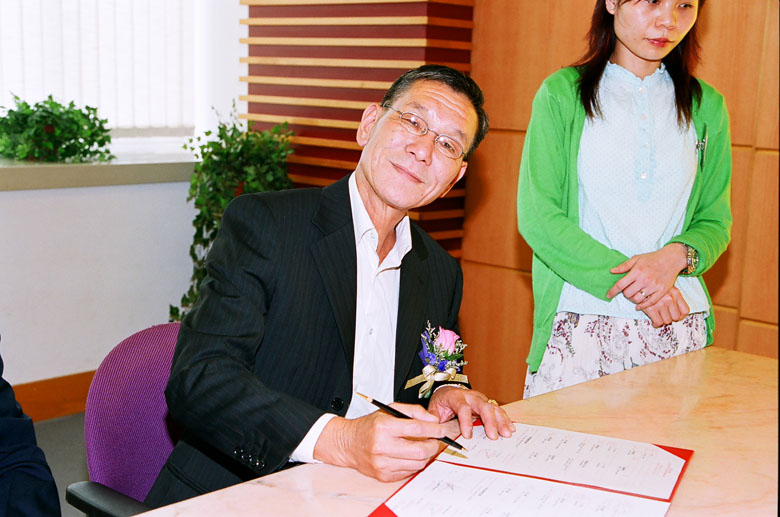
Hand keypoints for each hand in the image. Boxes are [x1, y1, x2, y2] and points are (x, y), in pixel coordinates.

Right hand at [313, 403, 444, 481]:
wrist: (348, 444)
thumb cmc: (369, 426)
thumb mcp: (389, 410)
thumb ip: (413, 412)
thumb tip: (433, 421)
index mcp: (384, 427)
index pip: (417, 428)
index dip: (434, 429)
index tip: (441, 429)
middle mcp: (382, 446)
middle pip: (420, 450)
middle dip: (433, 445)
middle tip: (435, 440)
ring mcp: (382, 464)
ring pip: (417, 463)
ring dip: (425, 455)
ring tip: (422, 447)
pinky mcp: (383, 475)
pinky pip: (409, 472)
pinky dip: (414, 464)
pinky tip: (410, 455)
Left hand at [427, 386, 514, 439]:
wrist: (447, 390)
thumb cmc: (442, 401)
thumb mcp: (433, 408)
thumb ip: (432, 418)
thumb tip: (431, 428)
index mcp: (455, 397)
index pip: (462, 408)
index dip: (465, 421)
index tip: (467, 435)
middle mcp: (470, 396)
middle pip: (482, 406)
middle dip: (489, 421)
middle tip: (493, 436)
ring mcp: (480, 399)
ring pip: (493, 407)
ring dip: (501, 420)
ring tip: (507, 433)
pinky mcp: (486, 403)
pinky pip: (498, 410)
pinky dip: (505, 418)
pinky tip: (511, 427)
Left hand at [607, 243, 686, 309]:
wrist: (671, 259)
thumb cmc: (652, 258)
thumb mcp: (636, 259)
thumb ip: (623, 266)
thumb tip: (611, 271)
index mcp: (637, 271)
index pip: (620, 284)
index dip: (612, 291)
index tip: (608, 295)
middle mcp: (645, 279)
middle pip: (628, 293)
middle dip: (624, 294)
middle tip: (626, 290)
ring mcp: (654, 286)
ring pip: (637, 299)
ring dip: (632, 299)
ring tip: (633, 295)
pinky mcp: (662, 291)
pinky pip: (650, 303)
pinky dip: (642, 306)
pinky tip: (638, 305)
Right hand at [642, 286, 689, 327]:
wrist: (639, 282)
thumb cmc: (652, 285)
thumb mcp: (667, 286)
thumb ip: (673, 297)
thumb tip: (677, 314)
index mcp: (675, 293)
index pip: (685, 311)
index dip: (681, 316)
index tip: (676, 317)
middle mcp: (670, 298)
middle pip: (676, 317)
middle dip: (670, 318)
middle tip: (665, 317)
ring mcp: (661, 304)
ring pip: (667, 321)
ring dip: (663, 321)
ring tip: (658, 318)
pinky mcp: (651, 308)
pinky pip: (658, 322)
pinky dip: (656, 324)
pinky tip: (653, 322)